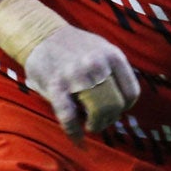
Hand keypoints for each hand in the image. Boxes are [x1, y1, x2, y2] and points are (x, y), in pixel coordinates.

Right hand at [22, 26, 139, 136]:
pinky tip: (77, 138)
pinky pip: (69, 117)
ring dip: (95, 125)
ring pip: (97, 113)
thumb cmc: (73, 47)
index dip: (124, 107)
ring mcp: (77, 75)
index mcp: (113, 56)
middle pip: (115, 106)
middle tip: (99, 120)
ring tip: (89, 125)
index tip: (115, 109)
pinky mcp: (56, 86)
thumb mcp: (101, 49)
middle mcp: (98, 65)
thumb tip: (122, 103)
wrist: (40, 33)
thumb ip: (114, 71)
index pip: (131, 93)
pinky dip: (74, 132)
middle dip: (108, 118)